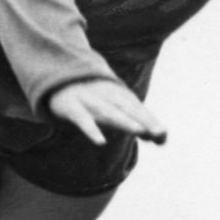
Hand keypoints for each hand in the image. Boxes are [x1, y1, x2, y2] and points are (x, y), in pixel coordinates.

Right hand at [47, 79, 166, 145]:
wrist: (56, 77)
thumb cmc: (92, 97)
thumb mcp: (114, 106)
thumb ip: (138, 121)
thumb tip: (163, 139)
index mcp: (116, 94)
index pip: (136, 108)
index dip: (149, 120)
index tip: (162, 136)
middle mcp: (104, 95)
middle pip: (126, 108)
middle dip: (143, 119)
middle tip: (159, 133)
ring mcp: (87, 100)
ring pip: (107, 112)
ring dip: (123, 121)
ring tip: (139, 131)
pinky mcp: (70, 107)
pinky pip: (82, 120)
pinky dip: (91, 130)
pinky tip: (101, 142)